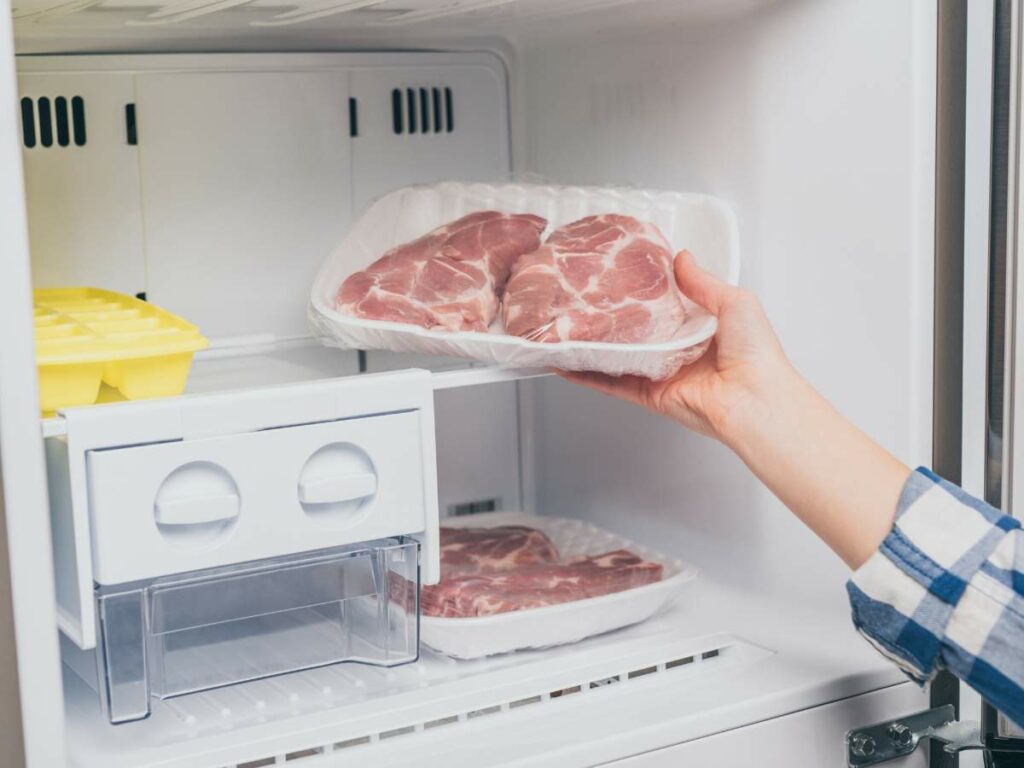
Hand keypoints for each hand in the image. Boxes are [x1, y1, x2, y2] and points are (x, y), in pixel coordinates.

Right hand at [559, 251, 797, 446]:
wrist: (754, 398)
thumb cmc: (755, 352)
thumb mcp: (734, 301)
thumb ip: (702, 281)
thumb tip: (681, 258)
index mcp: (701, 327)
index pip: (665, 305)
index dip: (644, 290)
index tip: (621, 273)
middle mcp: (679, 350)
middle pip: (637, 330)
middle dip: (613, 317)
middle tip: (586, 298)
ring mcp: (662, 373)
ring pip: (618, 356)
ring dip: (594, 345)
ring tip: (568, 327)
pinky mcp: (650, 394)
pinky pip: (613, 383)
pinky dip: (587, 375)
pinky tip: (566, 363)